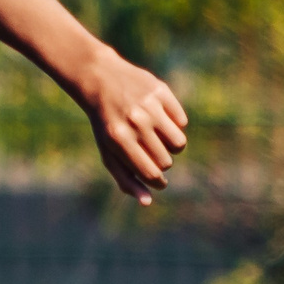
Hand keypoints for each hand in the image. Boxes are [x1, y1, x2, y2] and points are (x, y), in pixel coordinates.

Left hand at [75, 52, 189, 204]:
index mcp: (119, 140)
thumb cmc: (107, 125)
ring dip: (172, 146)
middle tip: (150, 152)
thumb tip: (147, 202)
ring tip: (158, 138)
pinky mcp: (161, 92)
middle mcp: (134, 122)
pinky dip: (174, 124)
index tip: (159, 181)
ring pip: (179, 143)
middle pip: (166, 161)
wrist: (101, 81)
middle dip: (162, 162)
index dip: (158, 182)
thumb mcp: (109, 152)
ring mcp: (149, 106)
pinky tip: (160, 118)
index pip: (150, 173)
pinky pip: (181, 121)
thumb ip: (125, 180)